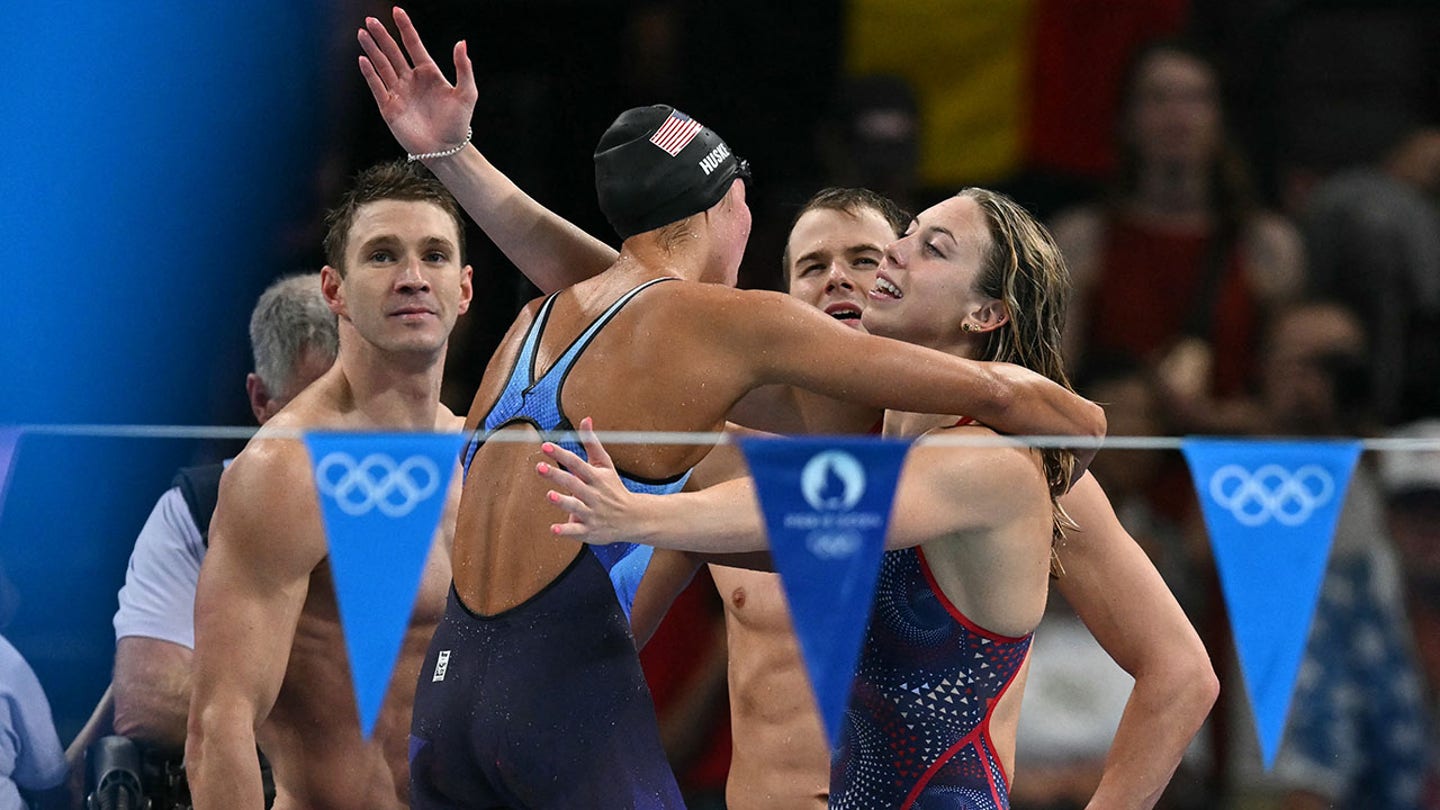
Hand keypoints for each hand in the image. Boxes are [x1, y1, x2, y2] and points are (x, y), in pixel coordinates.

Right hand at [358, 7, 476, 157]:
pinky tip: (363, 58)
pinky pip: (377, 86)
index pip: (414, 45)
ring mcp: (399, 93)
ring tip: (362, 33)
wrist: (446, 150)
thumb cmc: (459, 124)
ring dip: (372, 49)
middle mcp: (412, 80)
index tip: (397, 11)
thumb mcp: (467, 93)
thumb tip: (461, 42)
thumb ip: (464, 68)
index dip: (405, 27)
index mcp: (429, 73)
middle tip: (370, 20)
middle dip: (382, 36)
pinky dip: (369, 73)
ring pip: (382, 66)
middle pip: (393, 52)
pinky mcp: (389, 108)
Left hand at [536, 417, 649, 544]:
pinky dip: (566, 530)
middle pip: (573, 483)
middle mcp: (593, 494)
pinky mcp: (590, 530)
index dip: (561, 454)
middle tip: (539, 467)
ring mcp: (592, 513)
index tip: (545, 446)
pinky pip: (577, 531)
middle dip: (557, 475)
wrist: (633, 518)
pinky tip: (554, 529)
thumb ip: (592, 443)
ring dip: (563, 501)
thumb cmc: (614, 488)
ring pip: (576, 507)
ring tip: (550, 495)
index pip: (577, 463)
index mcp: (596, 477)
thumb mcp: (606, 465)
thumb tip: (585, 419)